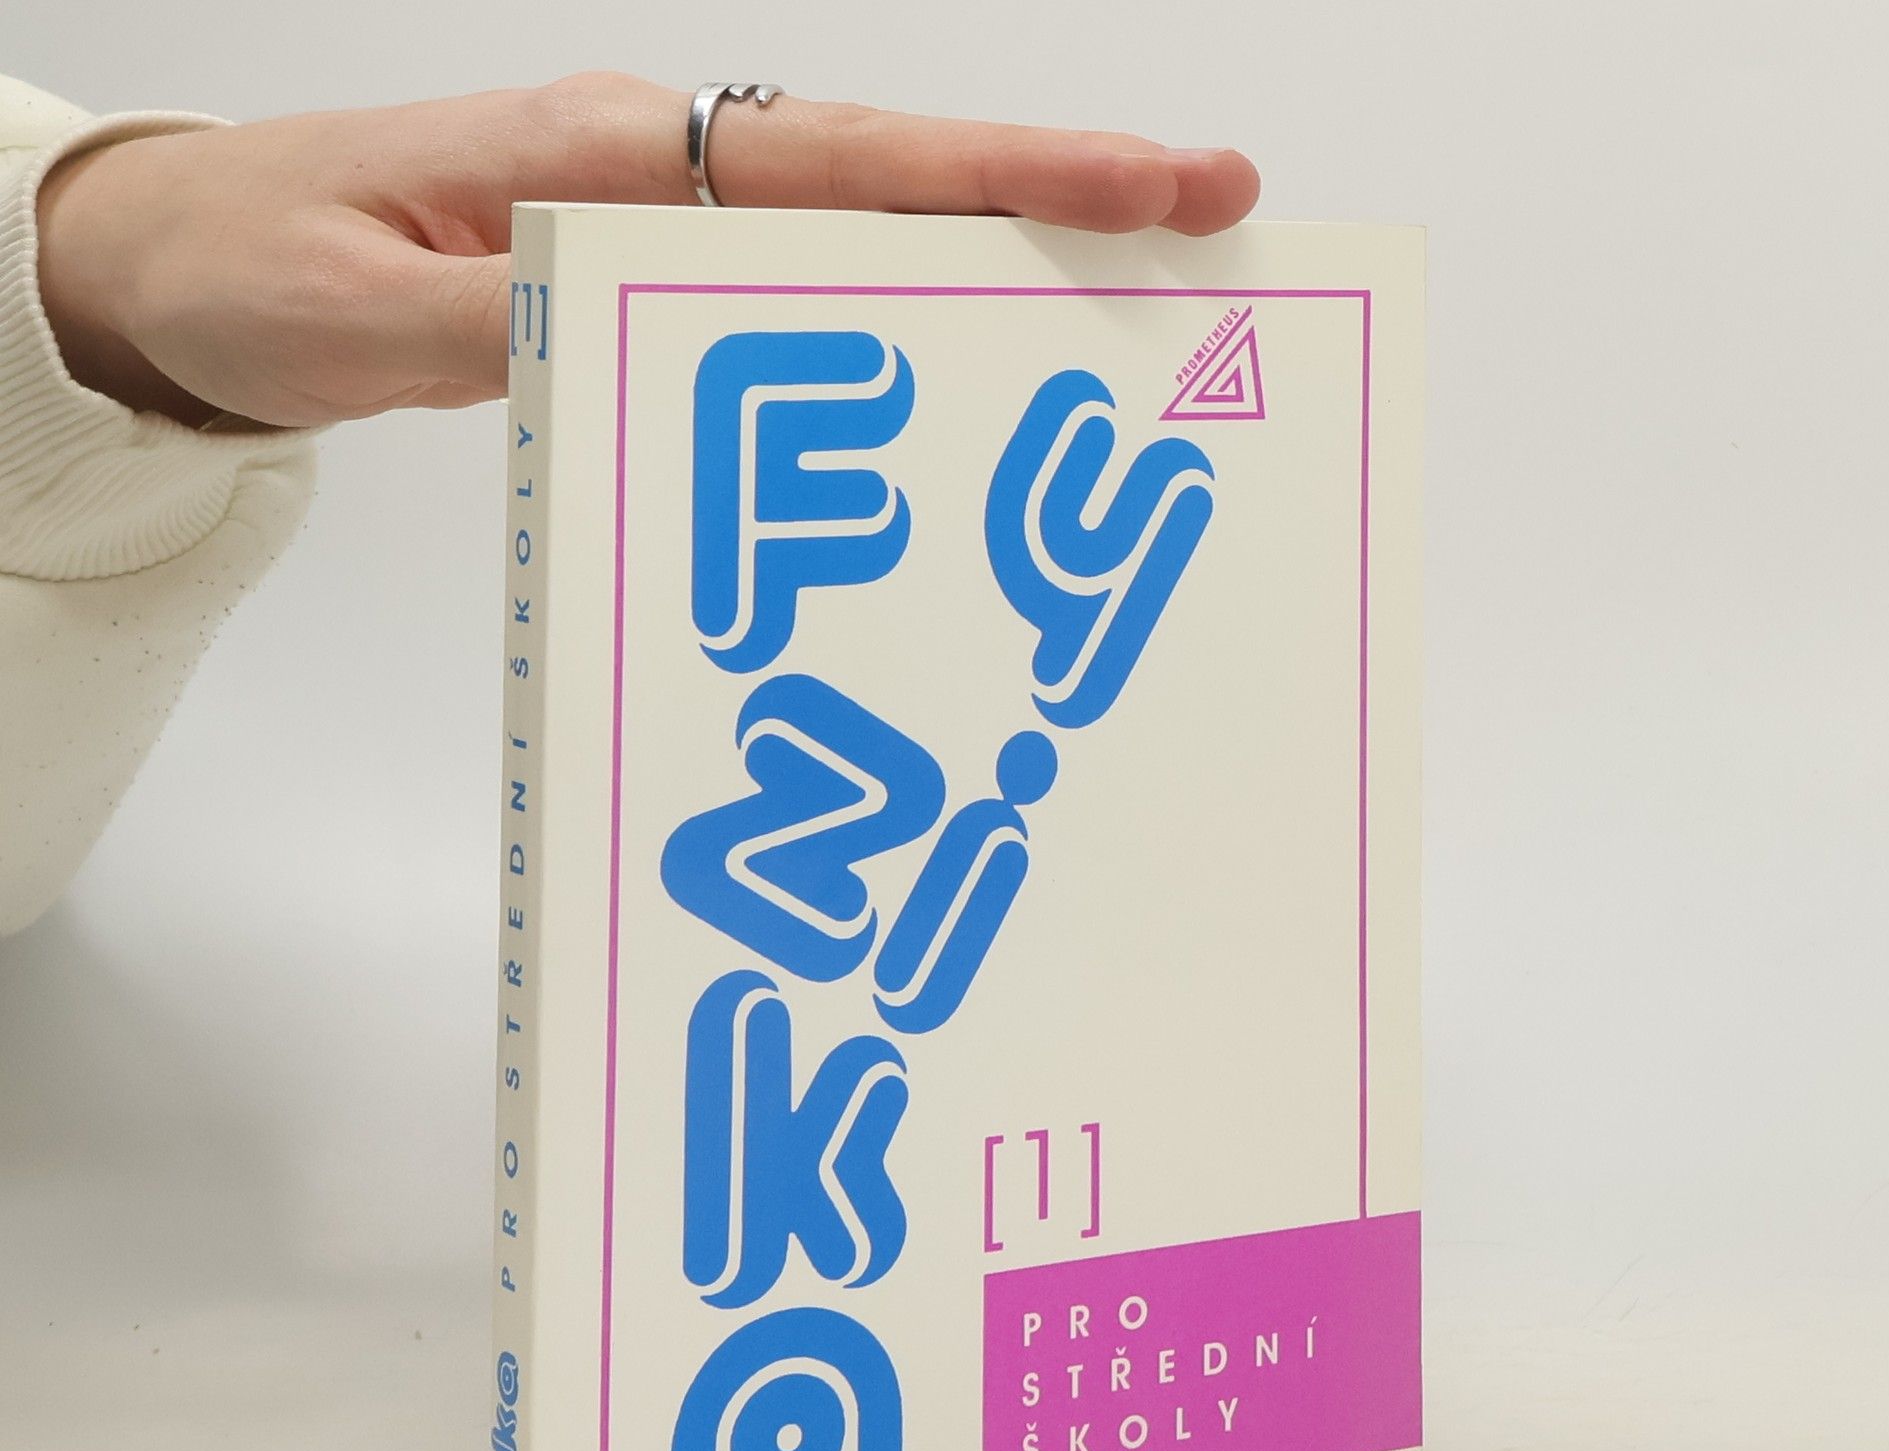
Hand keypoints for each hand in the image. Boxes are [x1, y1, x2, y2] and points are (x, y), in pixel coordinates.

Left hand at [34, 75, 1259, 429]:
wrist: (177, 264)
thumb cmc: (255, 269)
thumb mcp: (357, 309)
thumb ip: (504, 318)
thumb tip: (654, 330)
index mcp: (600, 155)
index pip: (845, 166)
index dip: (1009, 175)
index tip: (1160, 181)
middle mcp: (651, 172)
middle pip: (894, 180)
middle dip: (1059, 198)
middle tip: (1215, 230)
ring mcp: (652, 223)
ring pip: (862, 236)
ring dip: (998, 262)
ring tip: (1132, 308)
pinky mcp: (638, 280)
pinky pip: (797, 296)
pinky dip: (897, 318)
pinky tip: (960, 362)